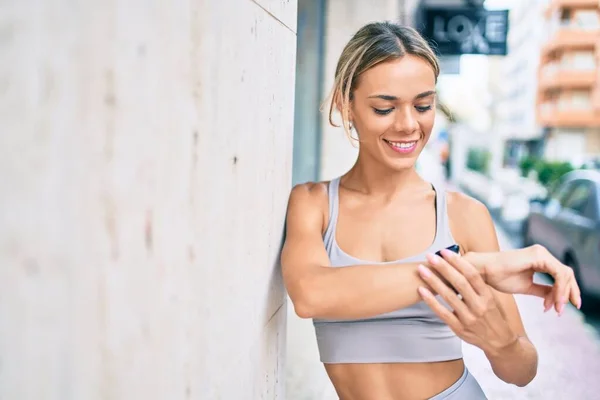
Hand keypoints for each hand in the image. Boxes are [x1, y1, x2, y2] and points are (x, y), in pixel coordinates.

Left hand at [416, 251, 517, 353]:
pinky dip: (431, 301)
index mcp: (488, 296)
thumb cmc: (493, 317)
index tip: (445, 251)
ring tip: (422, 269)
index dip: (458, 262)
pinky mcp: (459, 328)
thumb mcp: (491, 299)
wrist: (500, 343)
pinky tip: (422, 290)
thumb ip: (477, 286)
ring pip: (449, 296)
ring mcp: (469, 318)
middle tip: (430, 256)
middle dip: (443, 268)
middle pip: (459, 283)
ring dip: (434, 281)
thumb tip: (460, 264)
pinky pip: (442, 312)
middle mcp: (479, 306)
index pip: (472, 275)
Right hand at [465, 245, 580, 313]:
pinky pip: (558, 273)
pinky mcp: (538, 256)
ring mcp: (541, 253)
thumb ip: (543, 290)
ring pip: (565, 274)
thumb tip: (557, 299)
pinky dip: (559, 288)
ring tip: (557, 309)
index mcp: (540, 259)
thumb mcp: (527, 287)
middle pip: (567, 274)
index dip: (565, 292)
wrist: (483, 271)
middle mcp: (542, 254)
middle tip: (563, 311)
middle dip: (569, 293)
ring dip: (563, 293)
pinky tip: (553, 301)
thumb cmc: (499, 277)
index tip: (560, 309)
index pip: (561, 275)